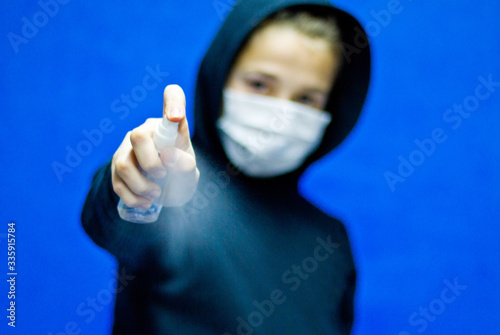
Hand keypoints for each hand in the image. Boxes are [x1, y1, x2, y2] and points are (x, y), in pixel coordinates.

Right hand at [111, 85, 198, 207]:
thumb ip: (185, 163)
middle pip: (137, 136)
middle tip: (163, 175)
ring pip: (123, 163)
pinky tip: (145, 202)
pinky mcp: (116, 168)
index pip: (173, 98)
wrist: (166, 192)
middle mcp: (145, 132)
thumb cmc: (179, 173)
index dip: (173, 102)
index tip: (176, 116)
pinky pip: (117, 182)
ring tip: (156, 194)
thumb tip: (167, 156)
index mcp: (168, 126)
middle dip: (150, 162)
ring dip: (141, 185)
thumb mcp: (190, 172)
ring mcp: (127, 148)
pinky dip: (133, 197)